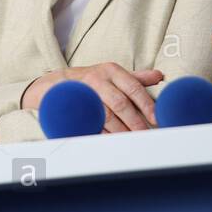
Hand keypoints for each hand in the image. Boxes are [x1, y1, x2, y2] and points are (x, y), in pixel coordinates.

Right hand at [22, 63, 163, 131]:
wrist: (52, 84)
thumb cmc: (88, 80)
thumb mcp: (112, 74)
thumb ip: (136, 78)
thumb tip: (160, 76)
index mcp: (111, 71)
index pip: (133, 87)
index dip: (146, 104)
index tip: (156, 118)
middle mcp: (97, 79)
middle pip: (119, 103)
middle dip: (135, 121)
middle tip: (145, 135)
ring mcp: (83, 92)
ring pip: (105, 114)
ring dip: (120, 130)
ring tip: (131, 140)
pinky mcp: (72, 106)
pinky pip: (89, 122)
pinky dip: (102, 133)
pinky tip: (111, 140)